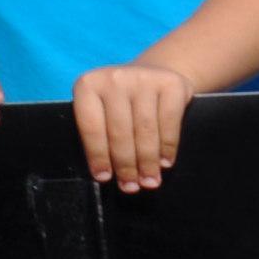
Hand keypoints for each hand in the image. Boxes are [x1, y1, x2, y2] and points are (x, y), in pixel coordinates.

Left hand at [72, 62, 198, 191]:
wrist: (156, 72)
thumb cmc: (124, 102)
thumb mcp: (103, 108)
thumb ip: (100, 130)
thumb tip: (105, 173)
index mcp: (87, 85)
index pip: (91, 127)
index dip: (98, 155)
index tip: (104, 178)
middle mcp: (114, 78)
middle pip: (119, 131)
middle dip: (126, 164)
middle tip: (131, 186)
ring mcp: (143, 79)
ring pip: (145, 130)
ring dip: (148, 161)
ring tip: (149, 181)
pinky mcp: (171, 84)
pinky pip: (169, 123)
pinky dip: (168, 147)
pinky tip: (165, 162)